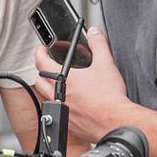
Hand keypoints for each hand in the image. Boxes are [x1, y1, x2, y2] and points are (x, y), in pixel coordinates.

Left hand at [33, 26, 133, 143]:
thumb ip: (98, 44)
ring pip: (48, 97)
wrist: (116, 122)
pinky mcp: (70, 124)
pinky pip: (59, 111)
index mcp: (63, 79)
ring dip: (51, 89)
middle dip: (43, 71)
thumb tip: (94, 33)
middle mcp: (58, 96)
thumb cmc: (109, 97)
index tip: (42, 49)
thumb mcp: (105, 63)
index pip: (41, 62)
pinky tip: (74, 102)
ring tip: (62, 83)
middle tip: (50, 65)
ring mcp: (63, 110)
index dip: (40, 52)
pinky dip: (62, 104)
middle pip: (40, 81)